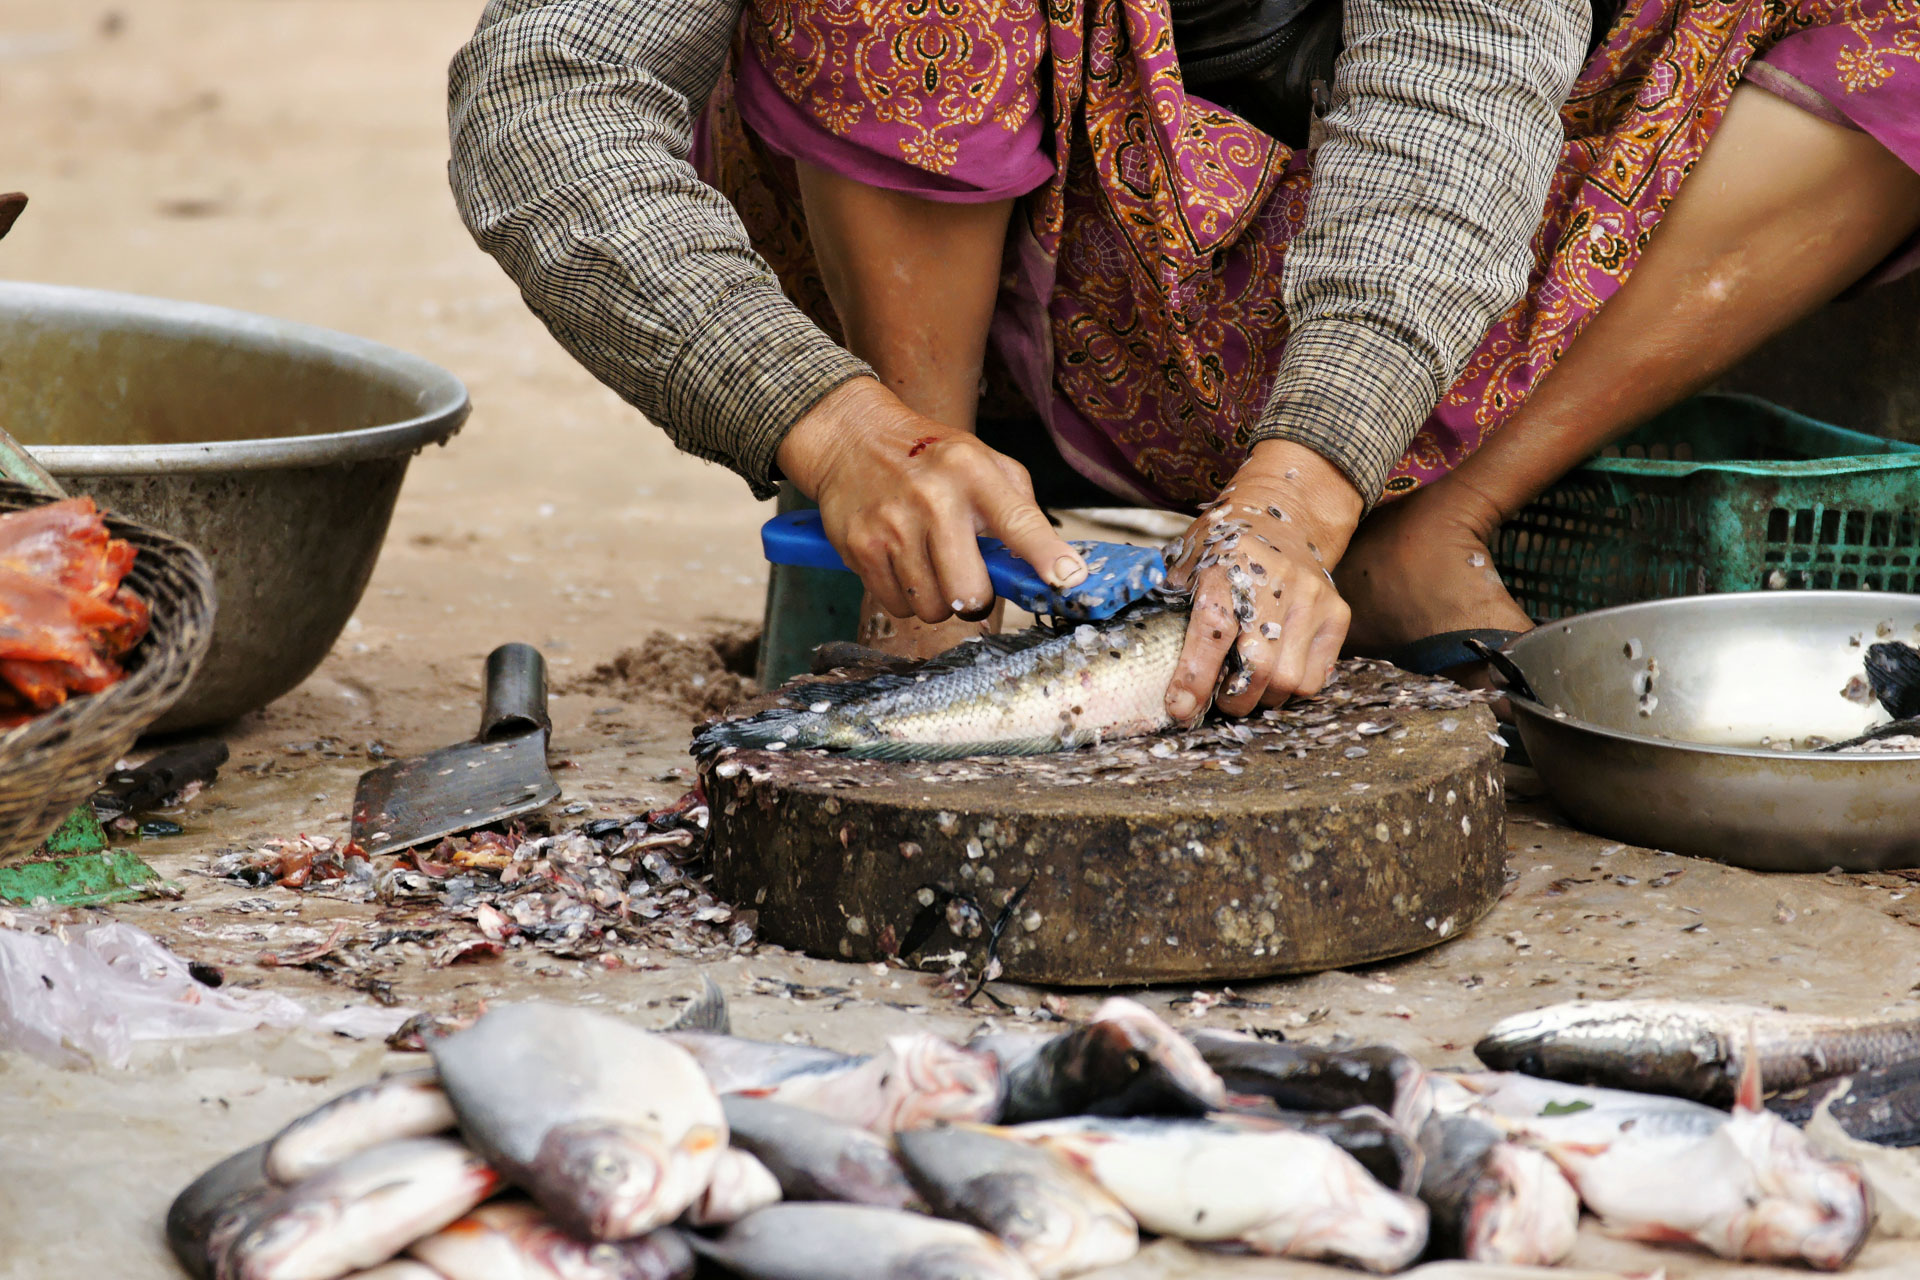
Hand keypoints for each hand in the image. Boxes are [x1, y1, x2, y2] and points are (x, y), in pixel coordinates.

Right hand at [776, 379, 1086, 622]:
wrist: (852, 439)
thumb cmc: (928, 458)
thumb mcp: (982, 461)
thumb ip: (1018, 506)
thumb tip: (1050, 563)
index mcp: (974, 473)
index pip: (1018, 521)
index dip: (1046, 555)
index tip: (1068, 579)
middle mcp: (934, 499)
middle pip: (969, 592)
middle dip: (974, 597)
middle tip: (967, 577)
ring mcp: (894, 525)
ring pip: (932, 608)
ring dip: (937, 598)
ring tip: (928, 562)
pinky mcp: (861, 547)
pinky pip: (896, 605)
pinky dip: (904, 596)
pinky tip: (902, 563)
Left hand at [1162, 441, 1363, 721]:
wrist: (1284, 515)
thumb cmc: (1224, 547)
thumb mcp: (1187, 561)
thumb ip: (1168, 603)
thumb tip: (1141, 660)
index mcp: (1226, 566)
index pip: (1213, 629)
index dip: (1196, 676)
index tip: (1180, 708)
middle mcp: (1275, 580)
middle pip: (1259, 665)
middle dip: (1233, 698)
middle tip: (1220, 699)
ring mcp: (1311, 597)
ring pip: (1290, 680)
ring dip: (1263, 697)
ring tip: (1247, 686)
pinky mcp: (1337, 613)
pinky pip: (1316, 677)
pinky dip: (1291, 689)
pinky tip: (1275, 674)